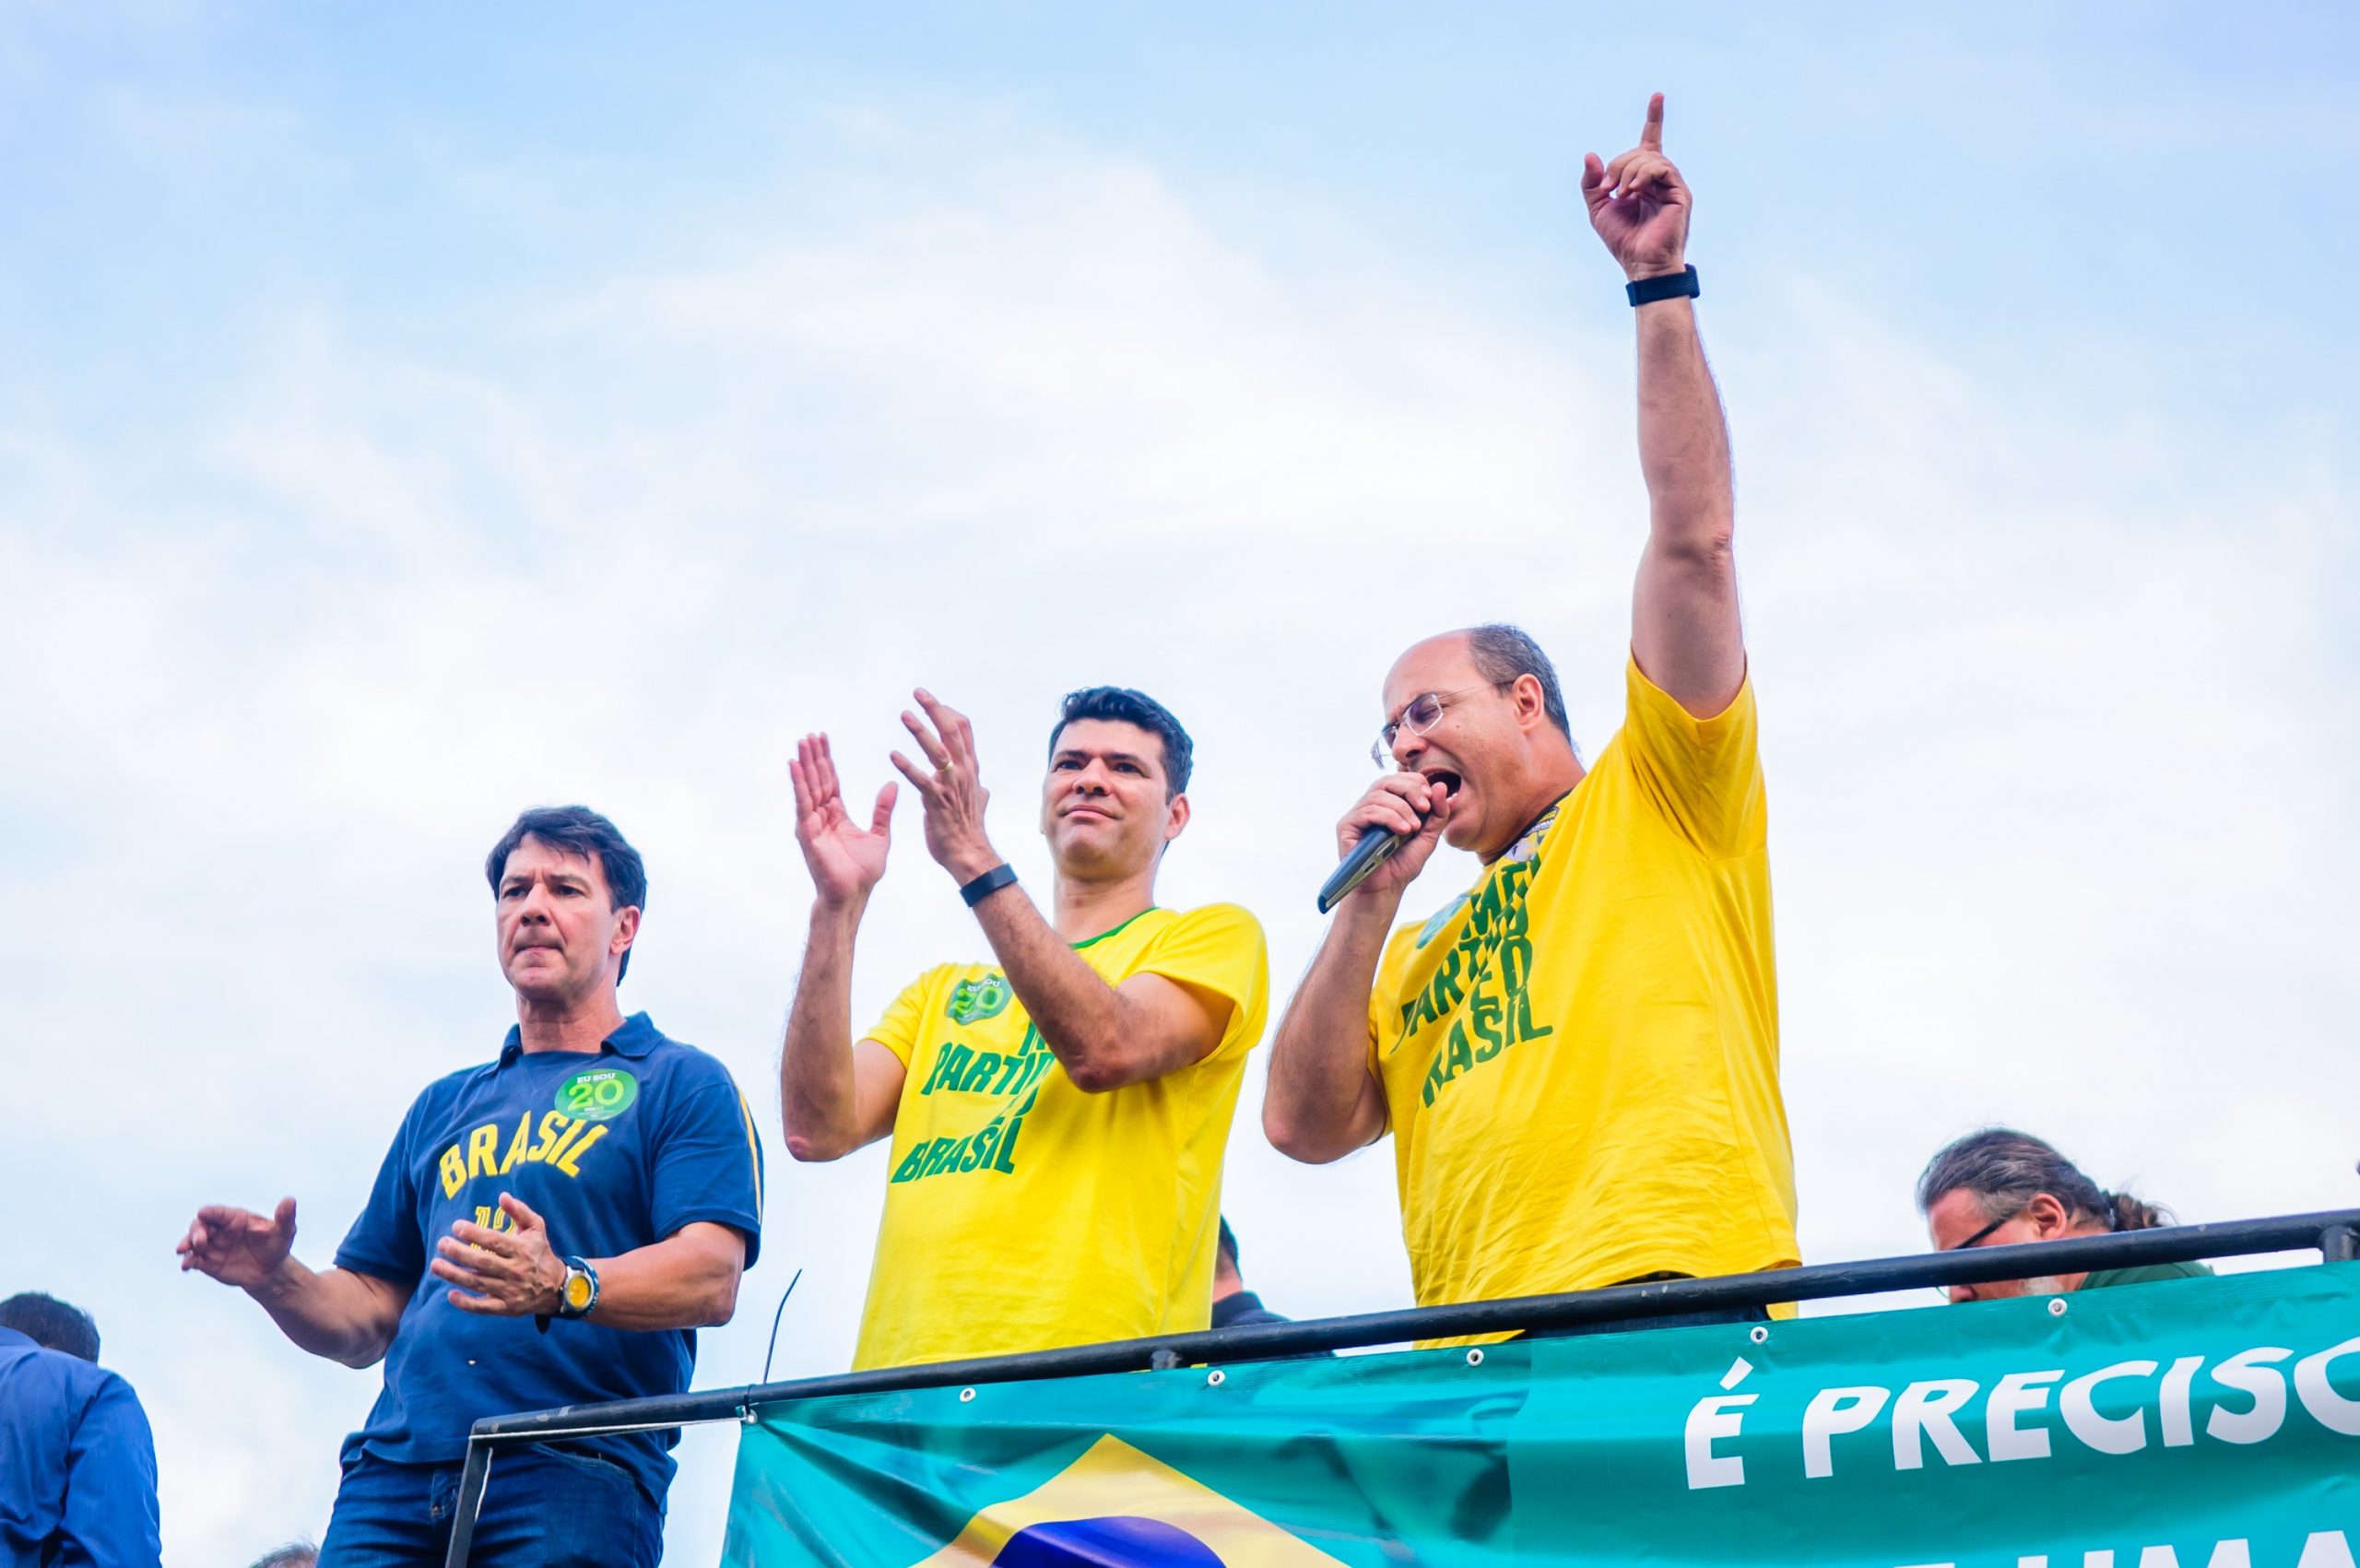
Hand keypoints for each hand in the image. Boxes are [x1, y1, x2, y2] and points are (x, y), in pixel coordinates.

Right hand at [178, 1198, 297, 1289]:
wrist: (271, 1272)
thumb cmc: (277, 1246)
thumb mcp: (285, 1232)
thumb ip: (285, 1217)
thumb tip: (290, 1200)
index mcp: (236, 1218)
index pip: (219, 1212)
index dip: (210, 1212)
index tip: (203, 1213)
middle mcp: (220, 1230)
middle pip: (201, 1225)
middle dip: (196, 1231)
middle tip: (199, 1242)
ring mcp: (212, 1247)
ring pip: (193, 1242)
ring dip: (186, 1244)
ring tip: (183, 1251)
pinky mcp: (208, 1263)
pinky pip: (194, 1260)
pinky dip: (188, 1261)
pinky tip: (186, 1266)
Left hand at [433, 1193, 564, 1315]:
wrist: (556, 1286)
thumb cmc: (540, 1252)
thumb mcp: (536, 1228)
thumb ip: (520, 1211)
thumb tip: (502, 1196)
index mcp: (522, 1249)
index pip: (494, 1241)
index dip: (474, 1233)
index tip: (456, 1226)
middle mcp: (515, 1270)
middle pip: (482, 1262)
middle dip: (459, 1252)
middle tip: (441, 1243)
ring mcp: (510, 1290)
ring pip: (478, 1283)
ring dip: (455, 1275)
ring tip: (435, 1265)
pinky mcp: (506, 1307)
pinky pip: (483, 1307)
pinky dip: (466, 1303)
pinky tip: (450, 1294)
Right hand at [790, 733, 895, 906]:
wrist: (853, 895)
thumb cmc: (863, 872)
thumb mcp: (880, 835)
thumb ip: (883, 810)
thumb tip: (892, 785)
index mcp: (837, 816)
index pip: (830, 782)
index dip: (827, 761)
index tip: (823, 739)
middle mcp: (822, 817)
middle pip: (817, 780)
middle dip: (814, 757)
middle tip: (810, 735)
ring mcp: (812, 824)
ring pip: (808, 787)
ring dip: (804, 765)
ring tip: (802, 743)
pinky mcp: (807, 832)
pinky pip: (803, 803)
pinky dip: (798, 784)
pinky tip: (795, 766)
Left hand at [889, 690, 1001, 884]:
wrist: (970, 855)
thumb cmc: (969, 831)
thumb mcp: (978, 806)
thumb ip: (980, 793)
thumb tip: (985, 790)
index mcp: (970, 769)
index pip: (963, 730)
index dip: (949, 713)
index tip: (934, 702)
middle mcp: (963, 772)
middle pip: (952, 730)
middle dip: (935, 709)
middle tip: (918, 693)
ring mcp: (951, 785)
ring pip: (937, 749)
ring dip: (920, 730)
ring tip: (904, 715)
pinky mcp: (936, 801)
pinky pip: (920, 779)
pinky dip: (906, 765)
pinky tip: (893, 755)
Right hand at [1336, 773, 1452, 900]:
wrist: (1384, 890)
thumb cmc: (1402, 865)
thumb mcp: (1428, 837)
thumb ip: (1437, 814)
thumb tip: (1441, 786)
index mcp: (1387, 805)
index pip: (1398, 779)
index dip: (1415, 783)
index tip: (1430, 801)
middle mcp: (1369, 806)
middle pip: (1386, 781)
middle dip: (1409, 790)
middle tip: (1424, 807)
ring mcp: (1356, 815)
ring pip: (1378, 796)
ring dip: (1401, 809)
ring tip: (1413, 828)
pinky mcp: (1346, 826)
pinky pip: (1367, 811)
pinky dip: (1388, 817)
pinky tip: (1402, 831)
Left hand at [1581, 92, 1690, 282]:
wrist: (1641, 264)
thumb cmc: (1622, 239)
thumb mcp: (1597, 208)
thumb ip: (1592, 182)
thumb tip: (1591, 155)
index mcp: (1643, 179)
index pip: (1650, 142)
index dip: (1654, 118)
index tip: (1658, 96)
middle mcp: (1660, 178)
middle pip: (1640, 151)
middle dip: (1618, 164)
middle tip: (1607, 187)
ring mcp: (1671, 184)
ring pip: (1650, 158)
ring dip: (1628, 171)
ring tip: (1620, 193)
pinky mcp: (1680, 193)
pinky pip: (1662, 168)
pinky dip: (1643, 175)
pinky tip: (1633, 191)